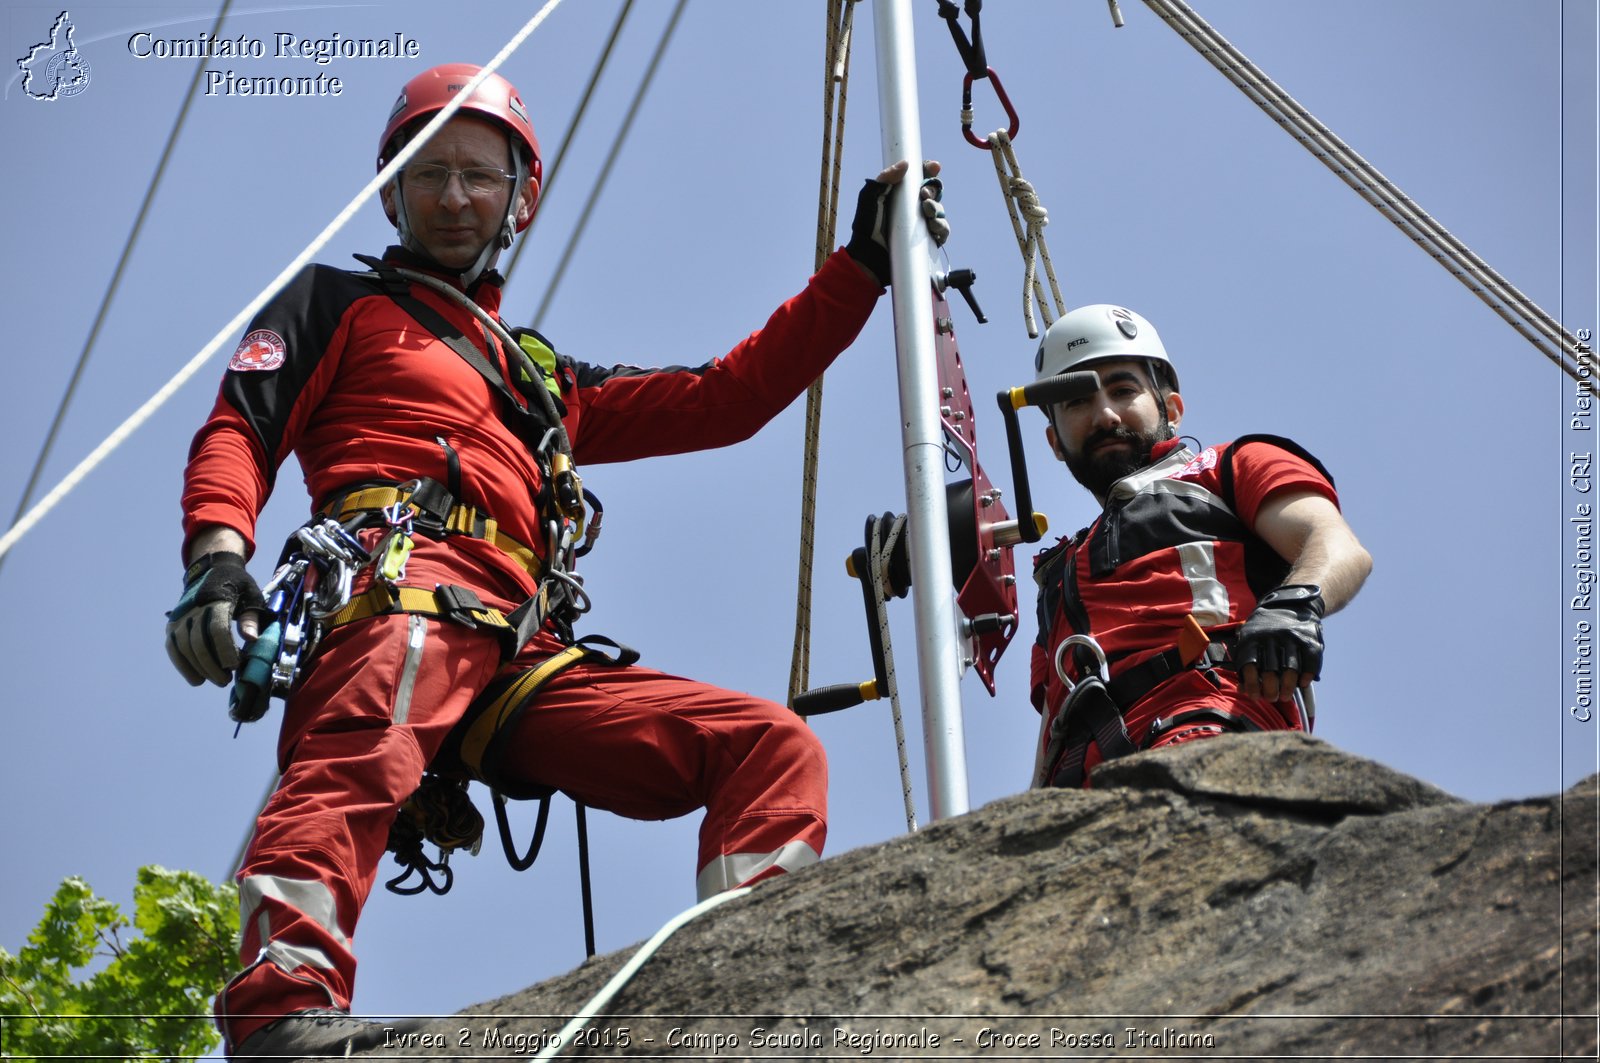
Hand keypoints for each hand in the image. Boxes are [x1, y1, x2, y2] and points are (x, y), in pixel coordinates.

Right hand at [165, 552, 267, 686]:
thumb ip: (251, 617)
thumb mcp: (251, 595)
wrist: (211, 569)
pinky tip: (195, 678)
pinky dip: (182, 665)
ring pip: (184, 647)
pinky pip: (173, 647)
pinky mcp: (173, 623)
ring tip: (214, 680)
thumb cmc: (237, 584)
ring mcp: (180, 616)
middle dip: (212, 665)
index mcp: (216, 598)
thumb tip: (252, 639)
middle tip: (225, 680)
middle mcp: (194, 608)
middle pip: (198, 642)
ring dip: (198, 668)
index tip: (235, 666)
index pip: (217, 629)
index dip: (225, 650)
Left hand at [845, 160, 947, 285]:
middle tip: (923, 195)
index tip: (934, 167)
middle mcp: (913, 207)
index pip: (920, 178)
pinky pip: (943, 231)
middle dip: (933, 190)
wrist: (869, 255)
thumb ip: (883, 179)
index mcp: (901, 194)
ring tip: (927, 212)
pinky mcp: (927, 241)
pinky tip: (933, 227)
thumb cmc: (866, 227)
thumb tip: (905, 164)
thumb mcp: (869, 198)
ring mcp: (921, 224)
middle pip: (933, 192)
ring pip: (940, 211)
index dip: (929, 171)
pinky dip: (942, 227)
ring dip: (937, 209)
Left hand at [1236, 584, 1324, 702]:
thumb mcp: (1250, 638)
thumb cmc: (1264, 630)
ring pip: (1290, 670)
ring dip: (1288, 688)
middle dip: (1271, 690)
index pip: (1249, 666)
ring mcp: (1291, 637)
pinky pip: (1309, 663)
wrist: (1290, 604)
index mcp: (1252, 637)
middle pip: (1270, 671)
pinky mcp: (1309, 639)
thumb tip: (1242, 689)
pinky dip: (1306, 677)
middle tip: (1272, 698)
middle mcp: (1271, 637)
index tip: (1255, 696)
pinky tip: (1301, 684)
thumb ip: (1245, 662)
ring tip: (1286, 696)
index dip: (1252, 685)